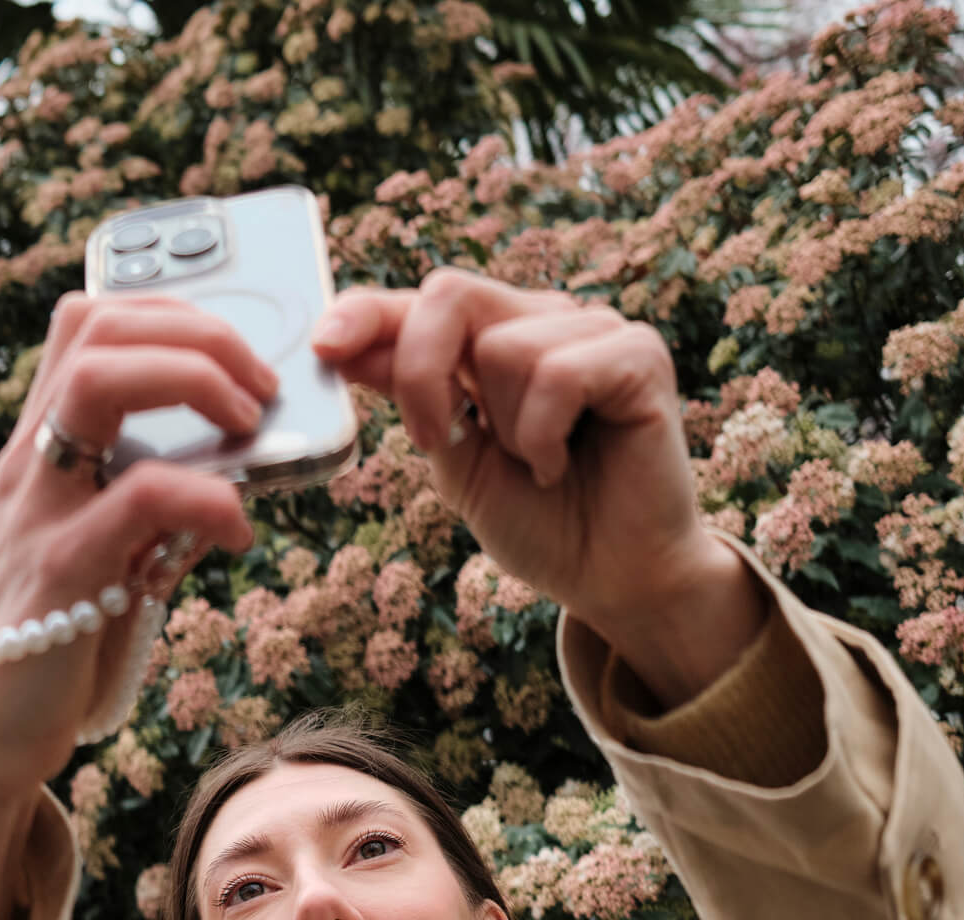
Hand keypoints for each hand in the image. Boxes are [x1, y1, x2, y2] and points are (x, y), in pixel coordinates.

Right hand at [0, 292, 275, 800]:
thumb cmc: (54, 645)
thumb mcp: (110, 562)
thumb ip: (158, 516)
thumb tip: (232, 481)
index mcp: (39, 452)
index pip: (88, 324)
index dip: (169, 312)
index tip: (236, 353)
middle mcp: (29, 464)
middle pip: (96, 327)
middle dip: (198, 333)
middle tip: (262, 387)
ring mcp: (37, 511)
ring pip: (100, 381)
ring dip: (196, 380)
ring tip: (253, 426)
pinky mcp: (60, 573)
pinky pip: (138, 498)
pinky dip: (209, 498)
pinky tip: (240, 531)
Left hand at [313, 271, 763, 700]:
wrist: (610, 579)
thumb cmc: (541, 525)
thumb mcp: (456, 461)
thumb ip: (414, 397)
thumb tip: (343, 345)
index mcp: (498, 341)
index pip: (426, 303)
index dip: (370, 313)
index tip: (324, 348)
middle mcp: (546, 321)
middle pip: (453, 296)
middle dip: (424, 373)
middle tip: (439, 440)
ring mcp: (596, 331)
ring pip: (505, 348)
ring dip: (509, 430)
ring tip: (543, 465)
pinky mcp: (639, 355)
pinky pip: (559, 374)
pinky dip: (546, 436)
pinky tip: (565, 465)